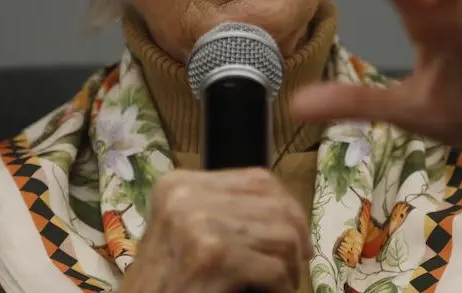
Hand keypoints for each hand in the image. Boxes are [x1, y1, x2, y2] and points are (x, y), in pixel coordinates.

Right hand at [122, 168, 312, 292]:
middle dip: (296, 237)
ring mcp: (198, 225)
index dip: (288, 206)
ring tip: (281, 283)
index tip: (297, 235)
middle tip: (296, 265)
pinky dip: (282, 286)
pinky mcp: (212, 258)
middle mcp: (186, 196)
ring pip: (282, 235)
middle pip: (275, 205)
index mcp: (179, 184)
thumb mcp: (184, 231)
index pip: (258, 179)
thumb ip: (221, 210)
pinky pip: (274, 269)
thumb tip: (283, 207)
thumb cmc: (164, 279)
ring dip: (290, 266)